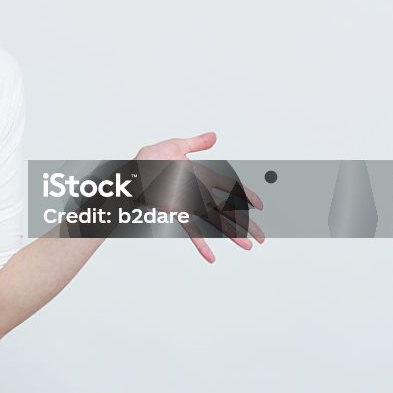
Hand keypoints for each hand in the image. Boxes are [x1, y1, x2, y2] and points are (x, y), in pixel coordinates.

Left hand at [133, 131, 264, 262]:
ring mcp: (189, 204)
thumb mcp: (175, 146)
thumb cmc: (149, 159)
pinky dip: (201, 244)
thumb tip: (214, 136)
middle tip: (262, 237)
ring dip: (232, 235)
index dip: (247, 195)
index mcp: (201, 175)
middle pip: (229, 210)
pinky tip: (211, 257)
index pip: (230, 187)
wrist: (130, 172)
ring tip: (247, 247)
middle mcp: (198, 192)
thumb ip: (196, 143)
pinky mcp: (177, 213)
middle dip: (247, 223)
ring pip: (216, 222)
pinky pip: (191, 230)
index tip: (260, 205)